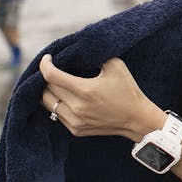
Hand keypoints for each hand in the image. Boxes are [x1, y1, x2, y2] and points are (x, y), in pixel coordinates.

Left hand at [39, 54, 159, 141]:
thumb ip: (94, 56)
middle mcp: (77, 107)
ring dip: (47, 91)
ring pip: (47, 104)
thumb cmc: (127, 90)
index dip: (45, 65)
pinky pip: (56, 115)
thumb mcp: (115, 66)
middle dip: (46, 77)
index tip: (48, 58)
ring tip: (54, 83)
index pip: (51, 76)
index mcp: (85, 90)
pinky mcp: (76, 130)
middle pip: (46, 90)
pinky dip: (56, 104)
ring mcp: (75, 121)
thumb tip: (76, 52)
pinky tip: (63, 96)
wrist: (136, 119)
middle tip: (52, 68)